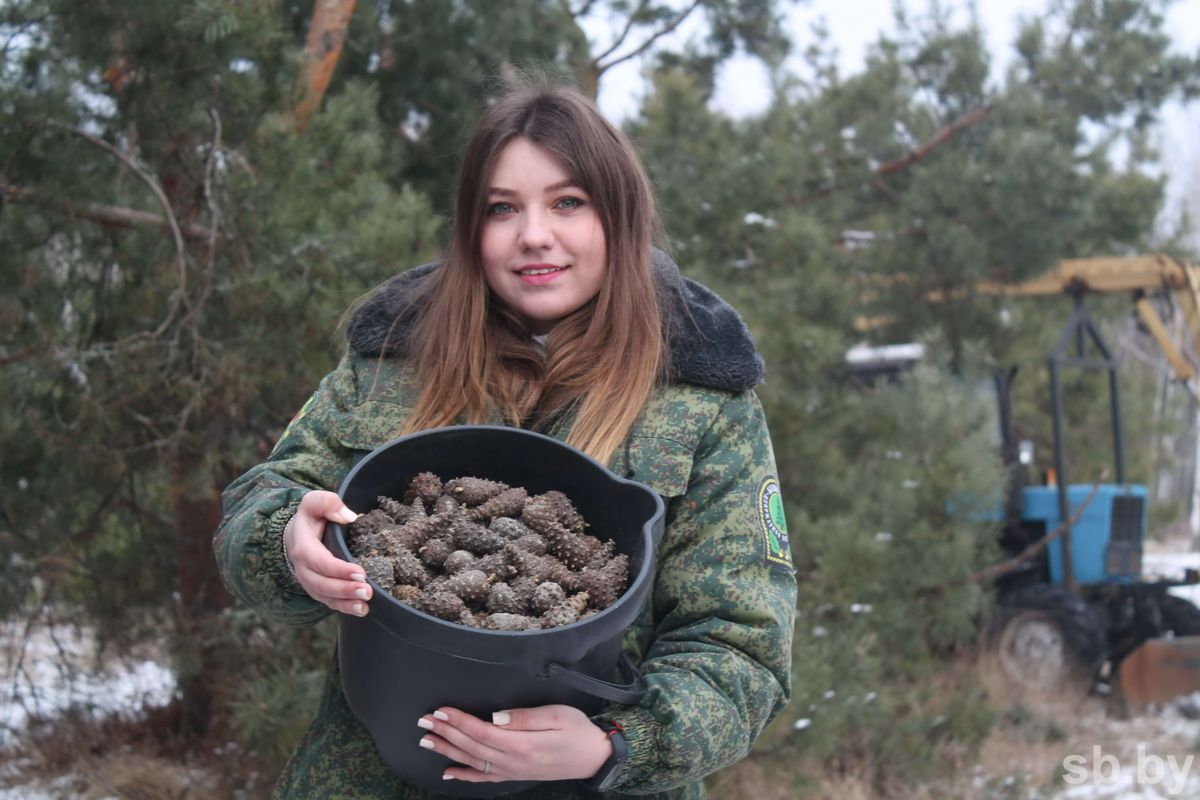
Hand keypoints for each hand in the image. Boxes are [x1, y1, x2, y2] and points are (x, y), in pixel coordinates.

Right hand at [285, 490, 370, 615]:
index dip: (338, 569)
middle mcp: (303, 568)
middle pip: (322, 584)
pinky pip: (329, 602)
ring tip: (365, 605)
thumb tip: (348, 516)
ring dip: (346, 603)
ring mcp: (310, 581)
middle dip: (345, 590)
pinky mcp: (318, 589)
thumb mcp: (314, 502)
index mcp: (303, 546)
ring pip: (325, 597)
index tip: (361, 572)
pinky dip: (344, 608)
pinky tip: (361, 610)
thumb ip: (328, 503)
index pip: (319, 561)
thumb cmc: (311, 517)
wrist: (296, 535)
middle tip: (367, 591)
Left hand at [416, 704, 612, 783]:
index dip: (458, 720)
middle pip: (471, 746)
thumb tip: (495, 717)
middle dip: (445, 732)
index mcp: (521, 744)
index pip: (481, 731)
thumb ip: (524, 717)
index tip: (440, 710)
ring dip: (447, 750)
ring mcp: (512, 771)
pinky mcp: (515, 775)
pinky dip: (464, 776)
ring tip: (426, 741)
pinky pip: (484, 778)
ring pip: (472, 761)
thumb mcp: (556, 715)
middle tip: (423, 721)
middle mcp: (512, 762)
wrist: (594, 757)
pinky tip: (448, 772)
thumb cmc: (578, 731)